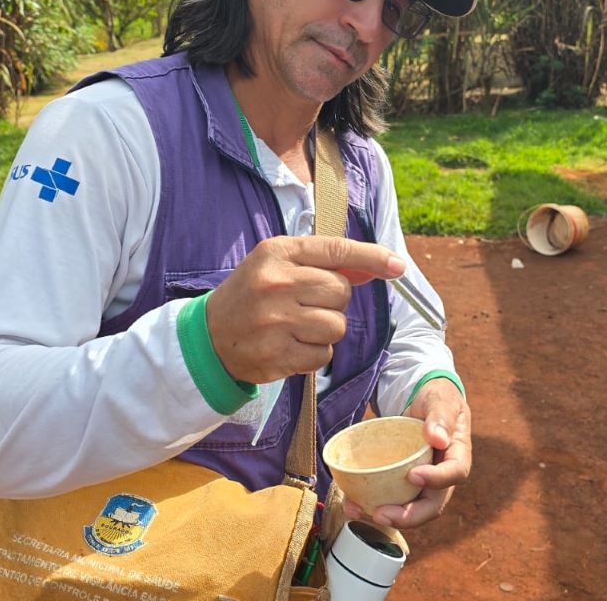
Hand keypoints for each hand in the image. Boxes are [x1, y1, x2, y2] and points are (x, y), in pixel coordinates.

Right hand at [206, 236, 404, 383]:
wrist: (209, 337)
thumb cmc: (252, 294)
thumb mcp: (279, 264)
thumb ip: (325, 262)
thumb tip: (377, 266)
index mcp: (277, 252)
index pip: (336, 250)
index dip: (372, 257)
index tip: (398, 266)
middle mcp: (276, 284)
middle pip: (341, 292)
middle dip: (334, 301)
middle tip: (306, 304)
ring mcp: (275, 322)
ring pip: (337, 326)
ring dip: (326, 330)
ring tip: (298, 326)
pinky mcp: (276, 355)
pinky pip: (324, 354)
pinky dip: (315, 353)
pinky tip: (291, 345)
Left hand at [345, 378, 471, 528]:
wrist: (423, 401)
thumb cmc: (437, 399)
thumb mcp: (441, 400)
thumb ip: (441, 416)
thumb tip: (438, 438)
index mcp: (457, 455)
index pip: (454, 474)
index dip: (436, 480)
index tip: (413, 476)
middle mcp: (442, 476)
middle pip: (431, 505)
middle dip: (408, 516)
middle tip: (382, 514)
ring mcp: (422, 484)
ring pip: (409, 509)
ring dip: (384, 515)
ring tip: (356, 509)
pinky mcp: (403, 484)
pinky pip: (391, 500)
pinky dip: (371, 504)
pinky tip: (352, 503)